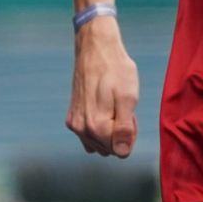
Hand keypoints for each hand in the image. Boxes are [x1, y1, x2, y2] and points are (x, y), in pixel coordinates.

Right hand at [66, 21, 140, 157]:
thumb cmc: (116, 70)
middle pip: (109, 149)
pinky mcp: (72, 117)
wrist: (95, 49)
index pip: (121, 151)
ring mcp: (74, 124)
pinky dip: (97, 127)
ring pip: (99, 144)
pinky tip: (101, 107)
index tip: (129, 114)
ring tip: (112, 106)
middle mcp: (82, 129)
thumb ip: (125, 129)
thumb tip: (121, 153)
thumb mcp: (128, 98)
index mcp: (97, 126)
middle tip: (122, 108)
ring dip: (108, 131)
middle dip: (119, 134)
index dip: (130, 134)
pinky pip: (88, 136)